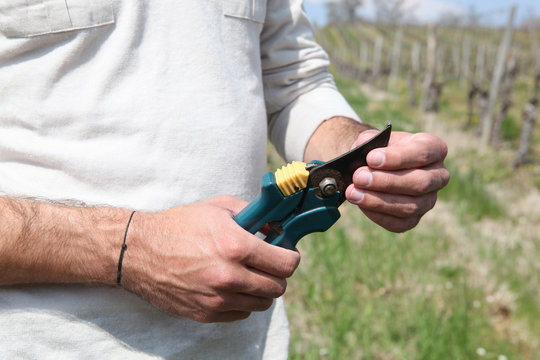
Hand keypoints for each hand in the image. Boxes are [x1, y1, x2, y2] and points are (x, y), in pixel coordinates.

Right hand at [121, 195, 300, 322]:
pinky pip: (241, 314)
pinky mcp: (205, 313)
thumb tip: (276, 228)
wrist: (138, 251)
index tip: (286, 253)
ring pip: (262, 303)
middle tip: (267, 263)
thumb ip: (253, 215)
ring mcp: (217, 299)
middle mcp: (229, 276)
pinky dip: (242, 302)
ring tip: (248, 274)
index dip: (291, 257)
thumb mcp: (218, 207)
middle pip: (277, 287)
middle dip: (277, 274)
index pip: (286, 264)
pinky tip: (231, 286)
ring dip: (261, 289)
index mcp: (235, 246)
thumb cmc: (178, 225)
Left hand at [345, 131, 449, 231]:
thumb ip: (369, 140)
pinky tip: (361, 204)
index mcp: (434, 149)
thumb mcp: (374, 139)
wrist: (372, 168)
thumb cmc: (378, 150)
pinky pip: (400, 223)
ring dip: (378, 201)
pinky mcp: (414, 219)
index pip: (423, 153)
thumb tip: (362, 147)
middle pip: (420, 183)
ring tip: (353, 193)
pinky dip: (378, 215)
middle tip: (358, 177)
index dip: (397, 158)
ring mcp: (428, 200)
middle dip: (386, 181)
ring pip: (410, 206)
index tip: (371, 158)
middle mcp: (438, 176)